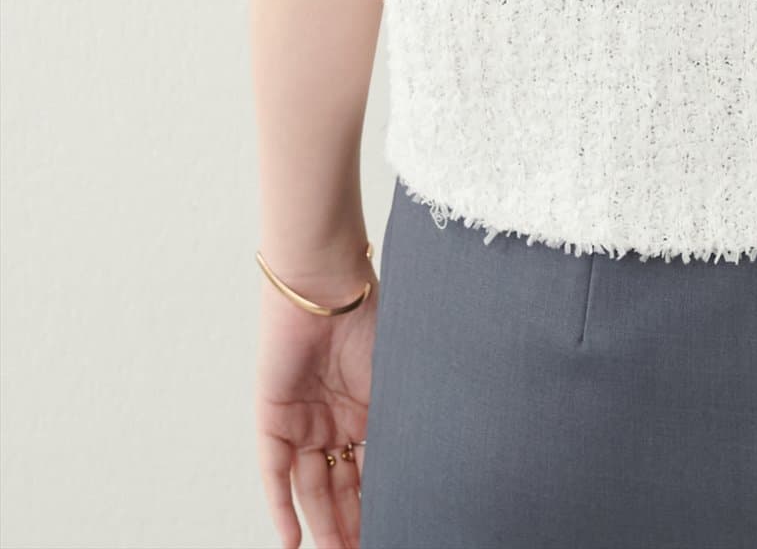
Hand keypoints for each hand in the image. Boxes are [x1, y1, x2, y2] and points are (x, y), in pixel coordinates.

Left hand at [256, 265, 378, 548]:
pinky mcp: (274, 420)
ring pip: (312, 489)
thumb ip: (401, 418)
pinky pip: (276, 473)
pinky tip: (293, 540)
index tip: (396, 529)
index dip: (382, 504)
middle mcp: (336, 423)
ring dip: (323, 525)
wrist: (326, 285)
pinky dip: (282, 507)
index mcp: (369, 412)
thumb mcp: (396, 376)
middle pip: (344, 488)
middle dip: (353, 525)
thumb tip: (430, 463)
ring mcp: (304, 423)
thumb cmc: (370, 316)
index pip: (375, 472)